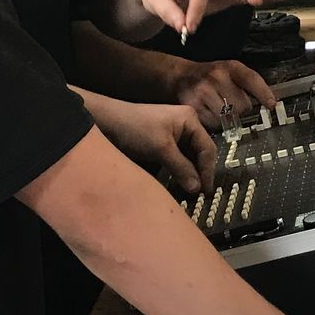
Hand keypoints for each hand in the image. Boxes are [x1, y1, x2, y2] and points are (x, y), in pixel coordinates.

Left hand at [93, 99, 217, 194]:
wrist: (106, 122)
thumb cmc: (136, 129)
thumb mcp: (161, 149)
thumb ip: (181, 168)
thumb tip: (197, 189)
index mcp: (190, 120)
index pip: (207, 148)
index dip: (208, 171)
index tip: (206, 191)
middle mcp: (186, 124)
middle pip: (200, 152)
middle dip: (200, 172)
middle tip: (200, 194)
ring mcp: (175, 132)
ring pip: (189, 156)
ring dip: (190, 172)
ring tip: (191, 190)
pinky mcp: (164, 141)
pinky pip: (179, 157)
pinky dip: (180, 169)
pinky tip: (180, 181)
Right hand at [169, 59, 276, 126]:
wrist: (180, 76)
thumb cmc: (209, 75)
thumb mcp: (230, 70)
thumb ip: (250, 82)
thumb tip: (271, 102)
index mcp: (230, 67)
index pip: (251, 79)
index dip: (264, 93)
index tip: (272, 105)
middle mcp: (216, 77)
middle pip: (243, 106)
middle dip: (241, 108)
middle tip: (232, 104)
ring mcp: (204, 92)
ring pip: (229, 118)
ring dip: (228, 118)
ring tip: (220, 107)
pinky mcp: (194, 107)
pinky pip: (214, 124)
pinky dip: (215, 122)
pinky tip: (210, 112)